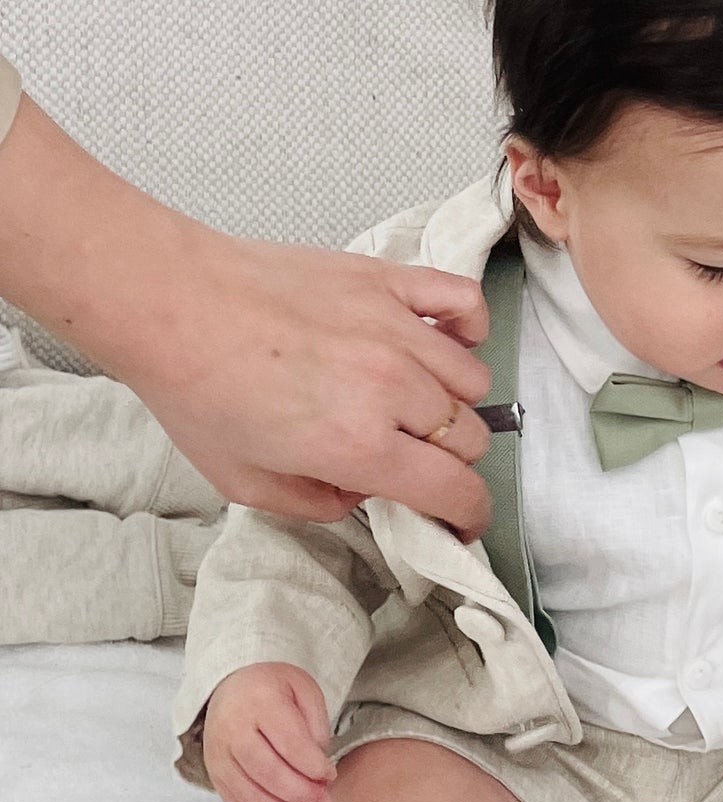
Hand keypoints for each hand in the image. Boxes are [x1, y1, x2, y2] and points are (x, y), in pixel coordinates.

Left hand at [0, 93, 492, 536]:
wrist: (171, 303)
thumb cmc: (198, 388)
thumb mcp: (246, 484)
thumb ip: (316, 504)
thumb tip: (361, 491)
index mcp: (358, 445)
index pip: (456, 489)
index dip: (469, 515)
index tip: (460, 520)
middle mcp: (391, 388)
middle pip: (470, 437)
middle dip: (453, 462)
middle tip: (418, 460)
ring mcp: (395, 329)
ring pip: (472, 378)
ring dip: (453, 402)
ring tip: (417, 402)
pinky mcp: (386, 282)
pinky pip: (462, 299)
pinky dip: (469, 324)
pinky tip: (444, 341)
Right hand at [203, 662, 336, 801]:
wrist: (232, 684)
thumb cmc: (274, 687)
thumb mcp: (304, 689)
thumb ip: (315, 723)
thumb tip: (318, 766)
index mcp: (260, 702)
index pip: (289, 743)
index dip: (313, 766)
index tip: (330, 774)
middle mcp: (232, 730)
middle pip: (268, 773)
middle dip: (301, 794)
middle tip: (324, 800)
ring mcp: (219, 756)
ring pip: (250, 795)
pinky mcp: (214, 775)